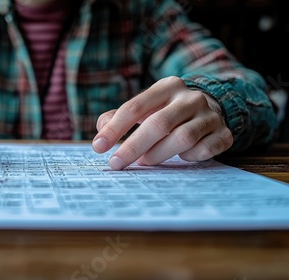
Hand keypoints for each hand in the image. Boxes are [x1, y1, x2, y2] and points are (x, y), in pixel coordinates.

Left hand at [92, 76, 232, 169]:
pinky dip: (190, 157)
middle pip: (158, 124)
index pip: (135, 107)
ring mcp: (210, 115)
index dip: (114, 129)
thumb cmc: (168, 111)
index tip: (98, 147)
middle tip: (116, 163)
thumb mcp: (145, 107)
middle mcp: (190, 98)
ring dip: (158, 154)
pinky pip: (206, 149)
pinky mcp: (224, 133)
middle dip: (133, 147)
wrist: (212, 108)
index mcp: (167, 87)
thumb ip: (120, 116)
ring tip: (145, 162)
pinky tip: (181, 157)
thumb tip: (102, 127)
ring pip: (183, 138)